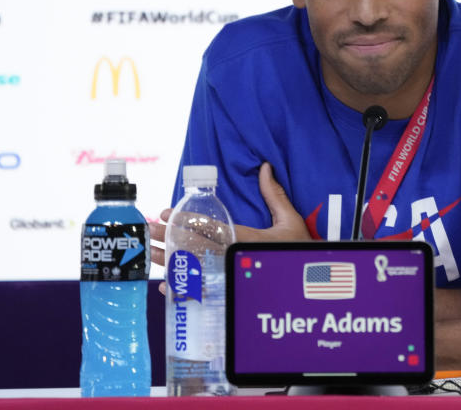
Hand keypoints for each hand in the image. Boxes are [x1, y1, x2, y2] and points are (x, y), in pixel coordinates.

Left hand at [149, 162, 310, 294]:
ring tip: (151, 253)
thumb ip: (274, 194)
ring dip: (170, 261)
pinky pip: (200, 292)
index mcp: (247, 240)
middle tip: (150, 231)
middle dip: (170, 238)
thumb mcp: (290, 220)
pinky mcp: (230, 291)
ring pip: (193, 269)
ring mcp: (230, 277)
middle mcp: (235, 259)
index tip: (166, 214)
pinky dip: (181, 290)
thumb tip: (264, 167)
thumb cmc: (298, 250)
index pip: (210, 228)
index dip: (186, 221)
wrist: (310, 285)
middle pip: (195, 248)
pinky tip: (165, 285)